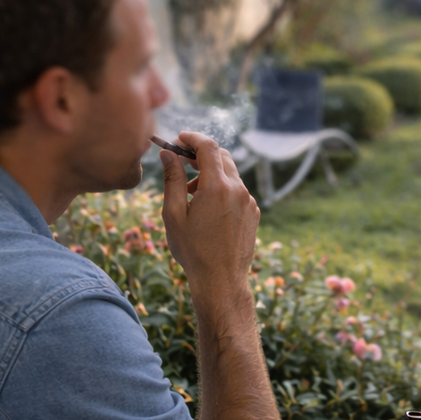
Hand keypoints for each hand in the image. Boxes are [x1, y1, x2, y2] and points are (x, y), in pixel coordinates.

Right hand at [159, 132, 256, 303]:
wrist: (221, 281)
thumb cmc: (193, 250)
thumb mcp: (174, 214)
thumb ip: (172, 180)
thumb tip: (167, 154)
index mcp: (217, 187)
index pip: (208, 146)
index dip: (191, 138)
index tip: (177, 140)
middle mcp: (238, 190)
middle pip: (221, 156)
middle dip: (200, 154)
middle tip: (181, 162)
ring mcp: (249, 201)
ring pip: (230, 173)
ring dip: (210, 173)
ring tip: (190, 192)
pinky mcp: (253, 212)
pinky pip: (237, 190)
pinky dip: (222, 188)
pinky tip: (206, 207)